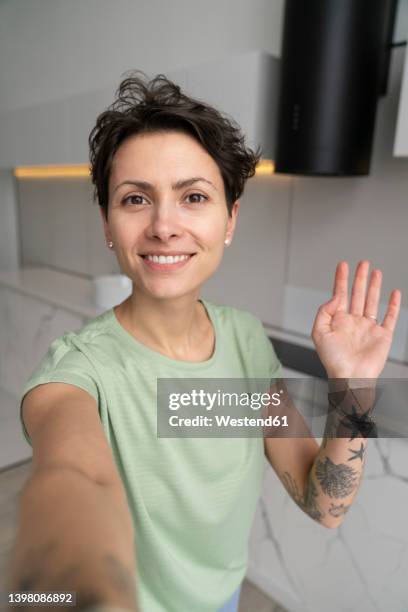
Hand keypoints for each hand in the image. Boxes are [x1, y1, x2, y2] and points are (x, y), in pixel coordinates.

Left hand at [311, 261, 400, 378]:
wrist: (350, 377)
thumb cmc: (333, 360)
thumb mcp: (319, 333)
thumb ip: (324, 312)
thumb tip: (335, 297)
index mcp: (338, 321)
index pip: (340, 294)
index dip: (341, 279)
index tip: (342, 265)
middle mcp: (354, 322)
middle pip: (358, 294)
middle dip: (359, 278)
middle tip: (362, 263)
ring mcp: (369, 327)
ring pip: (373, 301)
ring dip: (374, 286)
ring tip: (375, 271)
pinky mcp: (383, 335)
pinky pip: (390, 317)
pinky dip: (393, 305)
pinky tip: (394, 292)